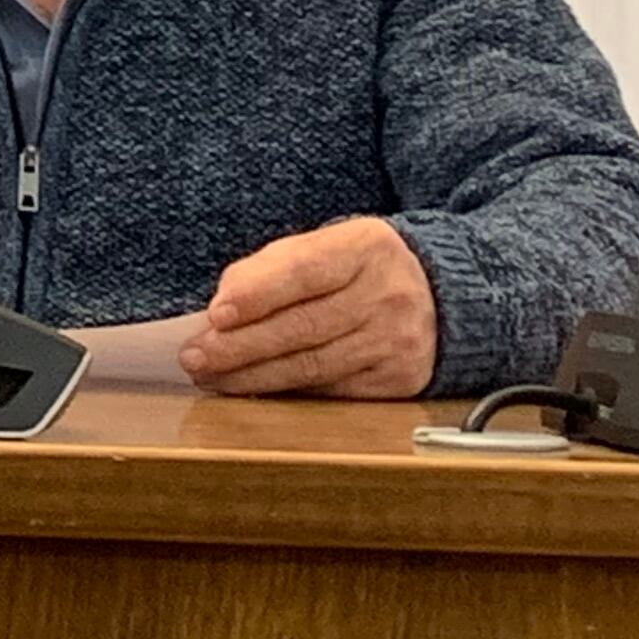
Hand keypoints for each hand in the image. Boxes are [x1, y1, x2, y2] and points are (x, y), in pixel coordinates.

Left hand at [182, 216, 436, 397]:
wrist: (442, 295)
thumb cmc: (359, 269)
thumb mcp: (325, 247)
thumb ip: (271, 268)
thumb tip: (222, 306)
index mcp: (365, 247)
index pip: (304, 271)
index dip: (257, 294)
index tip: (216, 315)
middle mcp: (387, 294)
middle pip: (303, 327)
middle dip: (240, 346)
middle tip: (196, 357)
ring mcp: (397, 340)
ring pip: (313, 365)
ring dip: (253, 375)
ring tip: (211, 377)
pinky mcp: (400, 378)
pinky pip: (331, 390)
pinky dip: (286, 391)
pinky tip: (253, 389)